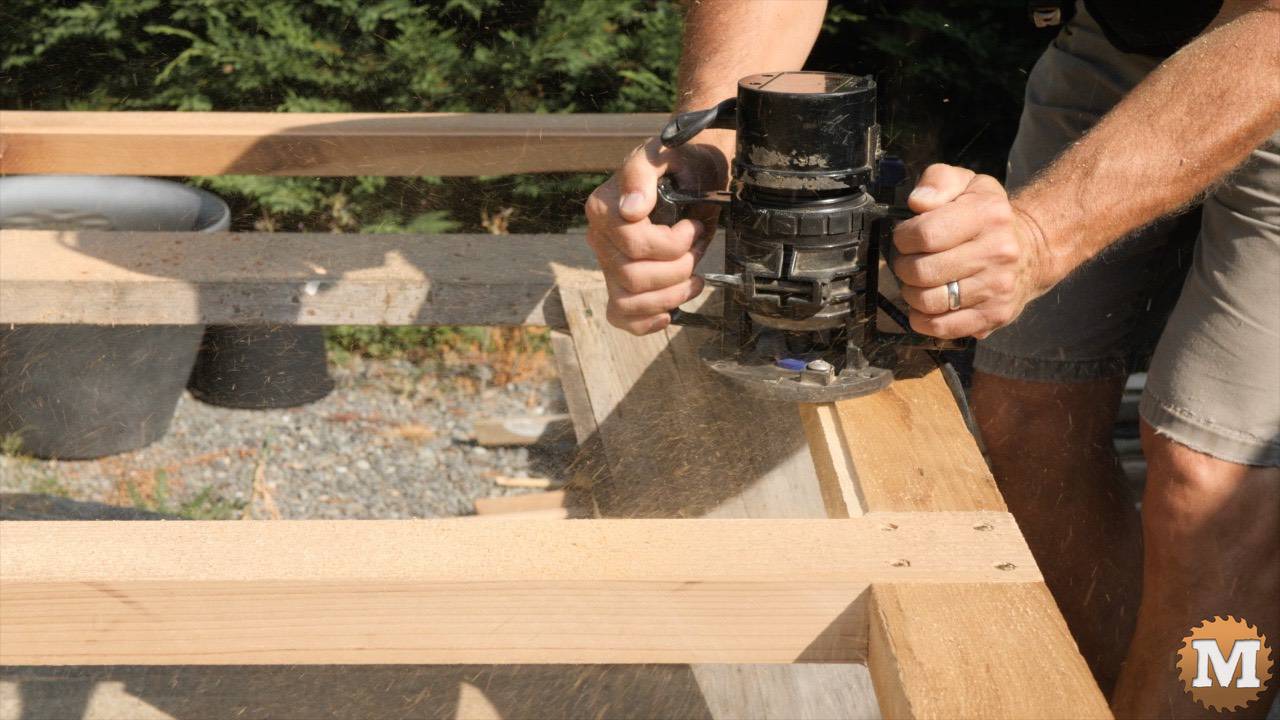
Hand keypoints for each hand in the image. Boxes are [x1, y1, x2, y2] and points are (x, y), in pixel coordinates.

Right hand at [584, 135, 729, 334]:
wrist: (694, 175)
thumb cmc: (681, 165)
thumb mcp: (666, 153)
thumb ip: (642, 173)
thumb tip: (631, 210)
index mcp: (604, 208)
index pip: (634, 245)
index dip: (672, 244)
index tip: (694, 227)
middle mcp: (600, 239)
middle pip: (632, 277)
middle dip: (677, 269)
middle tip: (697, 250)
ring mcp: (609, 264)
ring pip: (628, 301)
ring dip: (670, 296)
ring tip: (694, 279)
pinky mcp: (620, 284)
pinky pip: (620, 316)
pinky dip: (645, 322)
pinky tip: (668, 312)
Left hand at [891, 164, 1051, 339]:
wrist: (1031, 251)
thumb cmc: (987, 217)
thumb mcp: (968, 184)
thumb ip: (938, 181)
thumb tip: (918, 202)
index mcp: (988, 214)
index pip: (925, 234)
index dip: (903, 238)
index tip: (906, 238)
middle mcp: (998, 252)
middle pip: (922, 271)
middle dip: (903, 267)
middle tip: (909, 261)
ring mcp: (998, 288)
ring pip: (928, 302)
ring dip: (911, 293)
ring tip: (918, 282)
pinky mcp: (994, 316)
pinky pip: (941, 327)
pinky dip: (923, 319)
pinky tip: (926, 305)